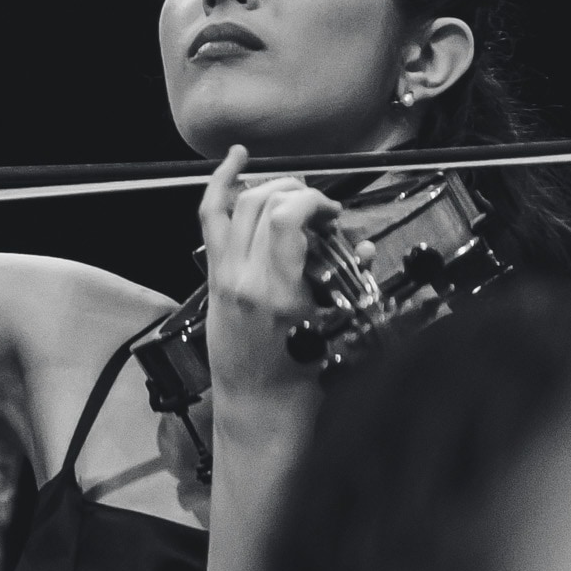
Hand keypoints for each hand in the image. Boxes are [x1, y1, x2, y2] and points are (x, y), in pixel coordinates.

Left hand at [197, 149, 347, 398]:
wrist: (258, 409)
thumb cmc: (299, 381)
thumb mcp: (331, 330)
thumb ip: (344, 281)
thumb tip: (358, 247)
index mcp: (274, 293)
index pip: (285, 218)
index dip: (313, 201)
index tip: (332, 214)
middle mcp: (242, 278)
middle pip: (263, 203)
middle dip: (298, 193)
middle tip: (322, 212)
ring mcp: (222, 275)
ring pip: (237, 204)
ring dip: (270, 188)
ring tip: (295, 194)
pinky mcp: (213, 278)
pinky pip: (211, 219)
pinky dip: (220, 185)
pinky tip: (235, 160)